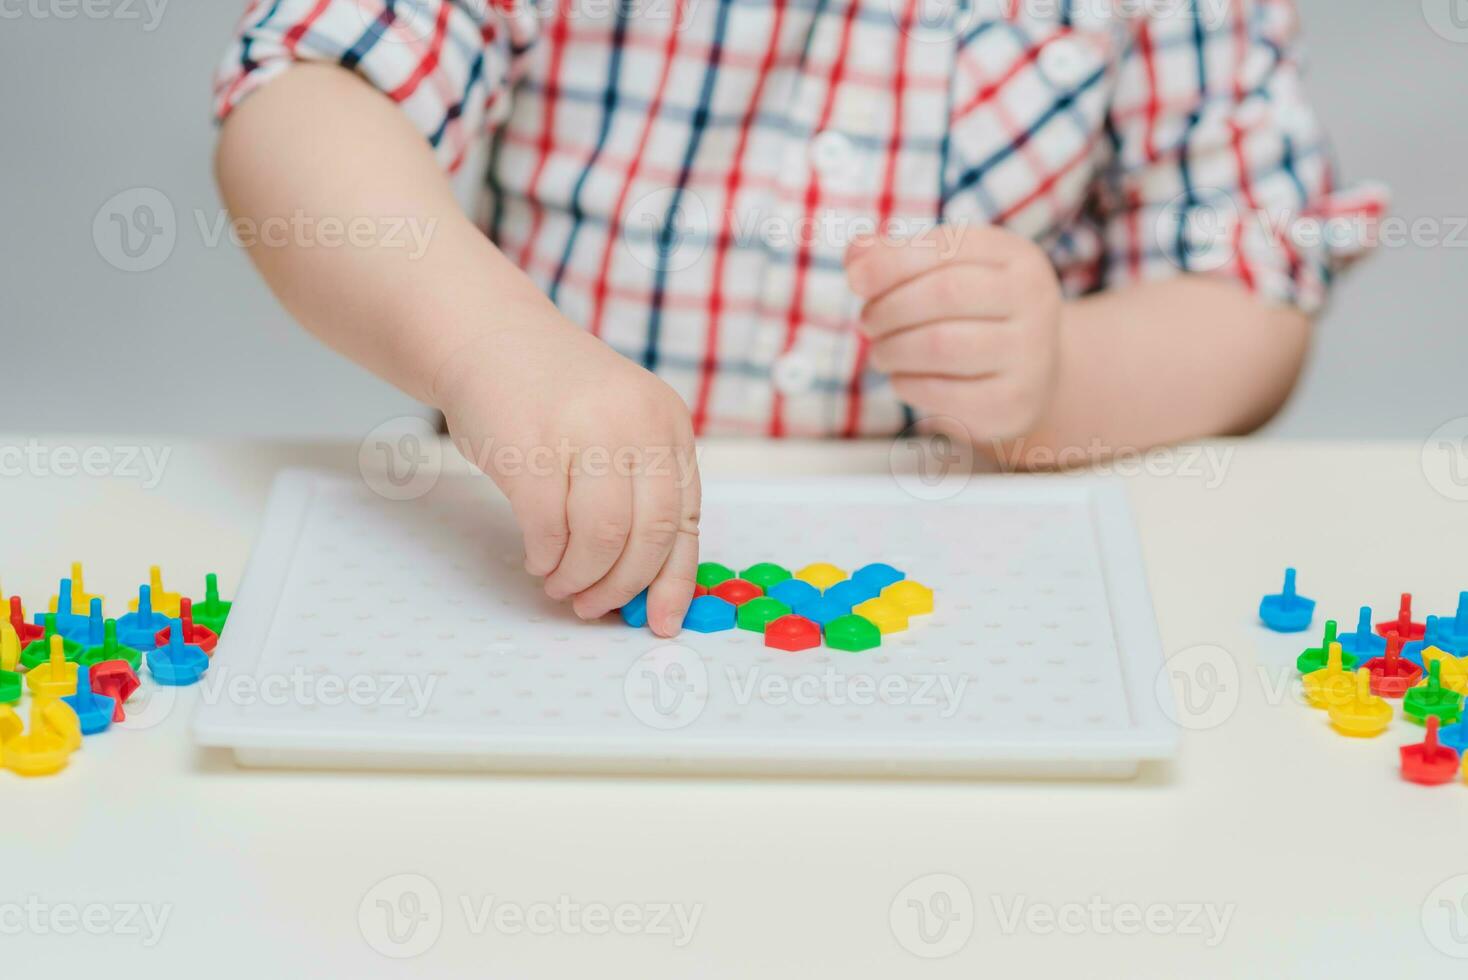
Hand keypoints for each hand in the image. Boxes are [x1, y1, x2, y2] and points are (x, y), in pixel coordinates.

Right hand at [435, 314, 700, 636]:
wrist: (491, 340)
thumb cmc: (557, 399)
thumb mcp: (622, 427)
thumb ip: (641, 491)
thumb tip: (651, 587)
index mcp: (669, 423)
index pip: (686, 518)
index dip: (674, 580)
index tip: (660, 622)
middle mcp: (636, 423)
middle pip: (648, 535)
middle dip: (621, 587)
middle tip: (593, 606)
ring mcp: (584, 431)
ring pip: (602, 538)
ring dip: (580, 577)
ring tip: (561, 583)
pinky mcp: (531, 447)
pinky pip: (548, 529)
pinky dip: (545, 557)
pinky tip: (538, 559)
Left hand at [845, 225, 1062, 443]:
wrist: (1030, 377)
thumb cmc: (974, 315)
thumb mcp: (946, 275)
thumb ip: (896, 257)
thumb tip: (856, 254)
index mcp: (1016, 258)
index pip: (947, 247)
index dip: (892, 261)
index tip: (855, 279)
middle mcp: (1034, 301)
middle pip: (944, 293)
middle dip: (889, 308)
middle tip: (868, 323)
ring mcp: (1029, 354)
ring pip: (941, 345)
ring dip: (892, 349)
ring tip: (881, 352)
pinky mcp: (1014, 403)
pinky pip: (943, 392)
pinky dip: (906, 384)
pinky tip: (902, 378)